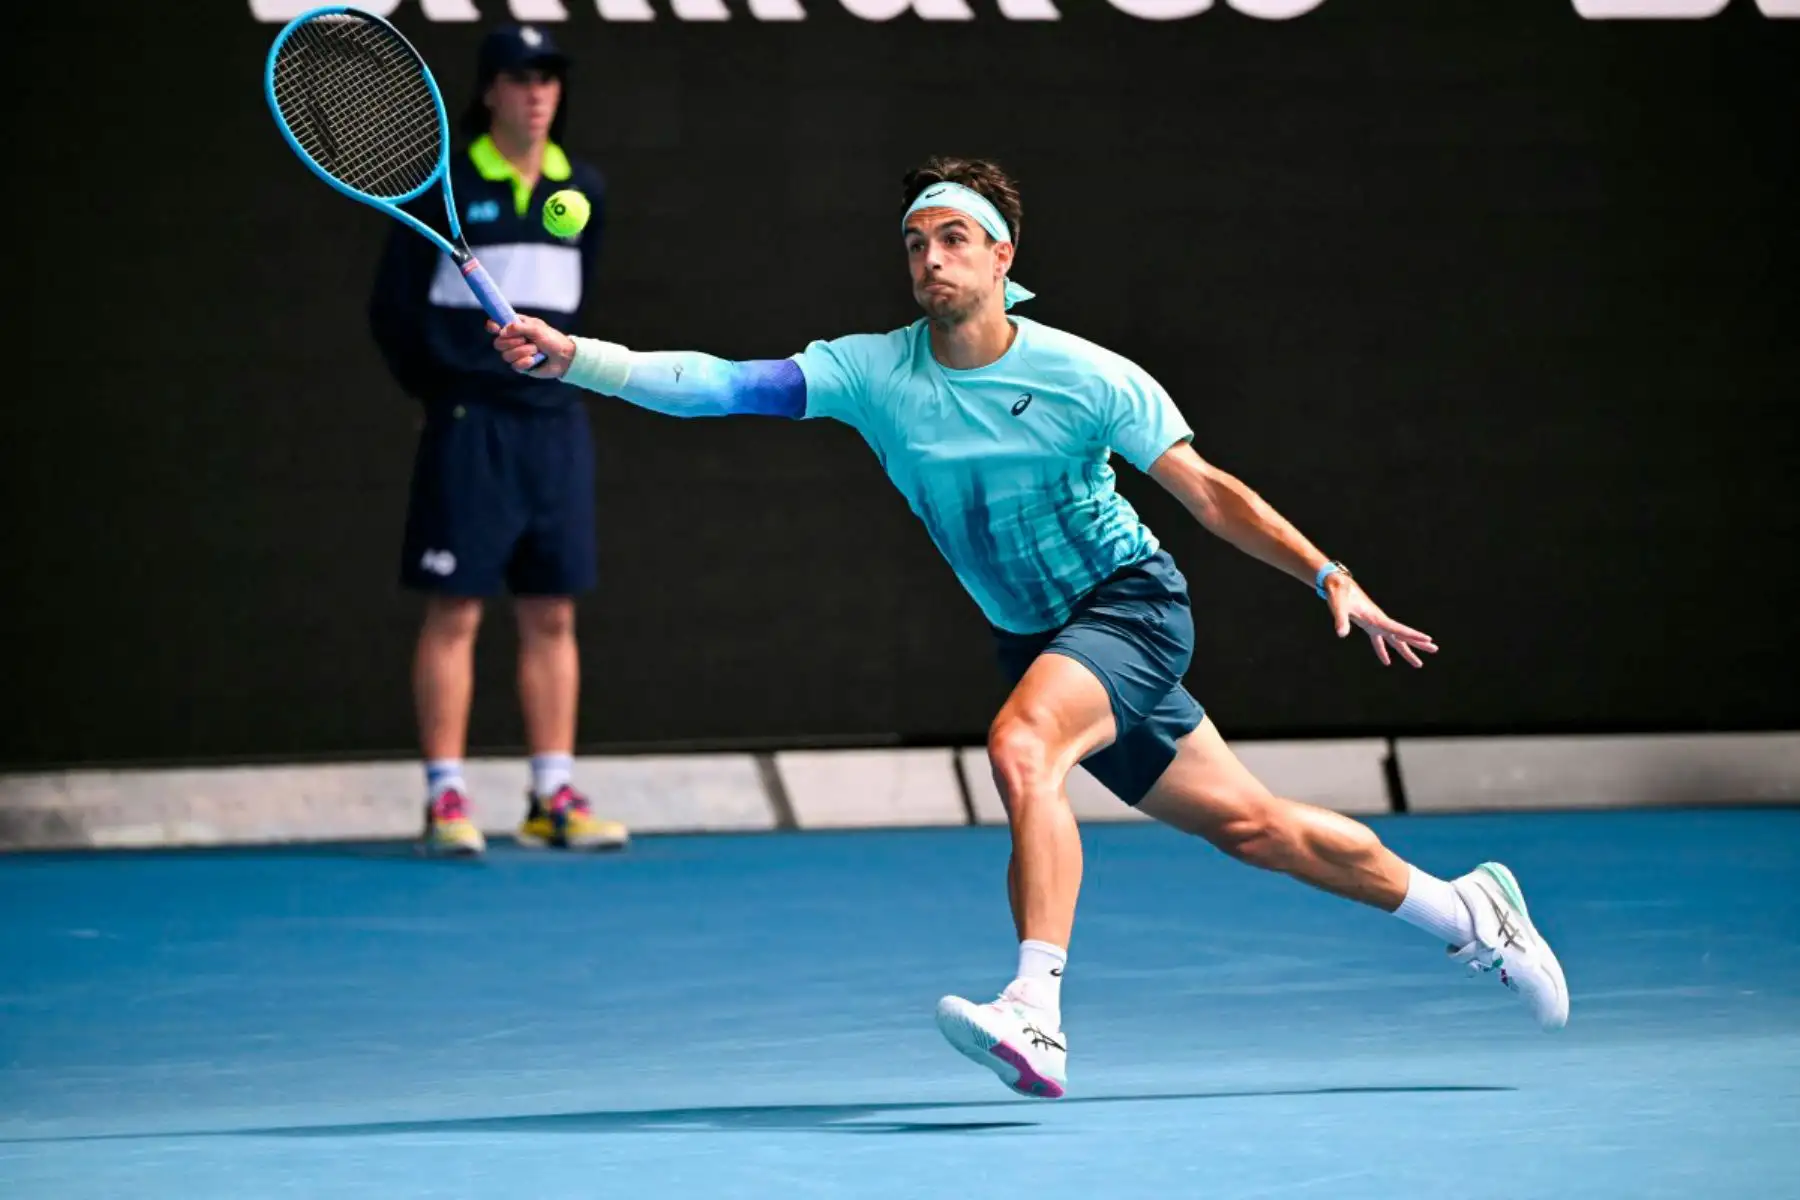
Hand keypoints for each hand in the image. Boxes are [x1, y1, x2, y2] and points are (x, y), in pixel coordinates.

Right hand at [488, 316, 574, 378]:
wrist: (564, 357)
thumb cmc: (552, 339)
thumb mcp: (537, 329)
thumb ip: (519, 327)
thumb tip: (502, 330)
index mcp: (516, 327)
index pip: (497, 326)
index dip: (493, 326)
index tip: (495, 328)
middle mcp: (513, 340)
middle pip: (498, 343)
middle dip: (511, 342)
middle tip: (524, 340)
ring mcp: (516, 354)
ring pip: (505, 355)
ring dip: (522, 352)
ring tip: (535, 350)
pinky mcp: (521, 366)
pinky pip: (515, 365)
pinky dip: (525, 362)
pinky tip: (534, 360)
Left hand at [1324, 574, 1438, 667]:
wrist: (1337, 583)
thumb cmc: (1338, 593)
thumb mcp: (1338, 606)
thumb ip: (1341, 620)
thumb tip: (1341, 634)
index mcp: (1376, 618)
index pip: (1398, 629)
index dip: (1413, 635)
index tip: (1428, 639)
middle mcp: (1380, 621)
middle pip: (1402, 635)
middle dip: (1418, 643)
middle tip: (1435, 650)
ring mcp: (1375, 623)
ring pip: (1395, 640)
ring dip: (1405, 651)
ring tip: (1418, 663)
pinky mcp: (1368, 624)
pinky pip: (1379, 640)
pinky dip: (1382, 651)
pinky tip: (1386, 662)